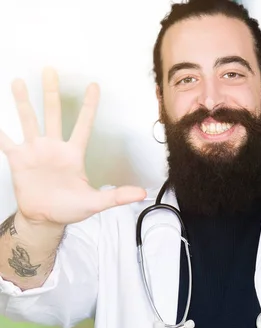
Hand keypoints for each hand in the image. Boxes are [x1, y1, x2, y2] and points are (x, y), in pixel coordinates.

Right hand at [0, 68, 145, 225]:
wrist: (45, 219)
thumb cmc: (70, 208)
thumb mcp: (95, 202)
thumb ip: (116, 196)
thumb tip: (141, 193)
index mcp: (73, 153)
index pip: (83, 124)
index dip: (89, 106)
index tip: (94, 85)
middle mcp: (54, 147)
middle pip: (53, 113)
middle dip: (51, 92)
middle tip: (50, 70)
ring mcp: (35, 151)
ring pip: (29, 120)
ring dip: (23, 102)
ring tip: (18, 82)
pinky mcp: (18, 159)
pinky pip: (5, 141)